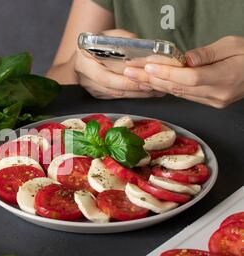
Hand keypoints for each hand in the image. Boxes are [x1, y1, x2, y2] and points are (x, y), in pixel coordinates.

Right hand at [71, 29, 163, 98]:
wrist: (81, 57)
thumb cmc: (94, 46)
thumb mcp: (106, 36)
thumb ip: (121, 38)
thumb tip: (139, 43)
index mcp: (84, 61)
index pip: (105, 76)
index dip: (124, 79)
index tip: (142, 76)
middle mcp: (85, 77)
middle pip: (111, 88)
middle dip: (133, 88)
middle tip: (151, 86)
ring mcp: (91, 87)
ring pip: (115, 95)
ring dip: (135, 94)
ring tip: (153, 90)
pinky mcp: (97, 94)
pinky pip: (115, 96)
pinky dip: (130, 94)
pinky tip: (143, 91)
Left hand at [123, 36, 243, 107]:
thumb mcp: (232, 45)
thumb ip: (207, 53)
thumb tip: (186, 59)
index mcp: (224, 78)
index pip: (189, 78)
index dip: (167, 73)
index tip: (148, 67)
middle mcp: (216, 94)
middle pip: (178, 88)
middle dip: (151, 80)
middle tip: (130, 71)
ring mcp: (212, 100)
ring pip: (178, 93)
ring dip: (154, 85)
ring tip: (135, 76)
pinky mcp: (210, 102)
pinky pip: (184, 95)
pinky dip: (167, 88)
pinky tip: (152, 83)